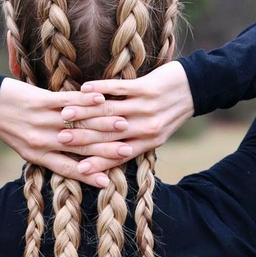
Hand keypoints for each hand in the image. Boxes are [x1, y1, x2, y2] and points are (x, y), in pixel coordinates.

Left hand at [0, 78, 132, 186]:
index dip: (89, 175)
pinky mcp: (41, 100)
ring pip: (77, 124)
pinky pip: (67, 101)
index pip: (68, 168)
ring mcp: (41, 120)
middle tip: (127, 151)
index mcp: (38, 156)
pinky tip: (102, 99)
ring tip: (123, 125)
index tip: (109, 182)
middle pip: (78, 148)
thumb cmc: (10, 128)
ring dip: (101, 124)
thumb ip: (50, 155)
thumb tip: (76, 164)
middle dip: (104, 150)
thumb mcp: (27, 148)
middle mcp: (41, 141)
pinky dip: (86, 101)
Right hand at [58, 61, 194, 173]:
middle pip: (109, 135)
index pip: (118, 155)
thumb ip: (134, 142)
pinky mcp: (146, 88)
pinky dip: (100, 89)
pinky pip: (118, 89)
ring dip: (85, 113)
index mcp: (148, 142)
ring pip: (110, 112)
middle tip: (60, 141)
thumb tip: (110, 155)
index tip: (77, 169)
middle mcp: (147, 128)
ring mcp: (146, 107)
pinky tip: (83, 88)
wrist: (195, 87)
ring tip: (64, 115)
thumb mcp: (156, 133)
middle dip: (83, 139)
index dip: (97, 162)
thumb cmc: (171, 112)